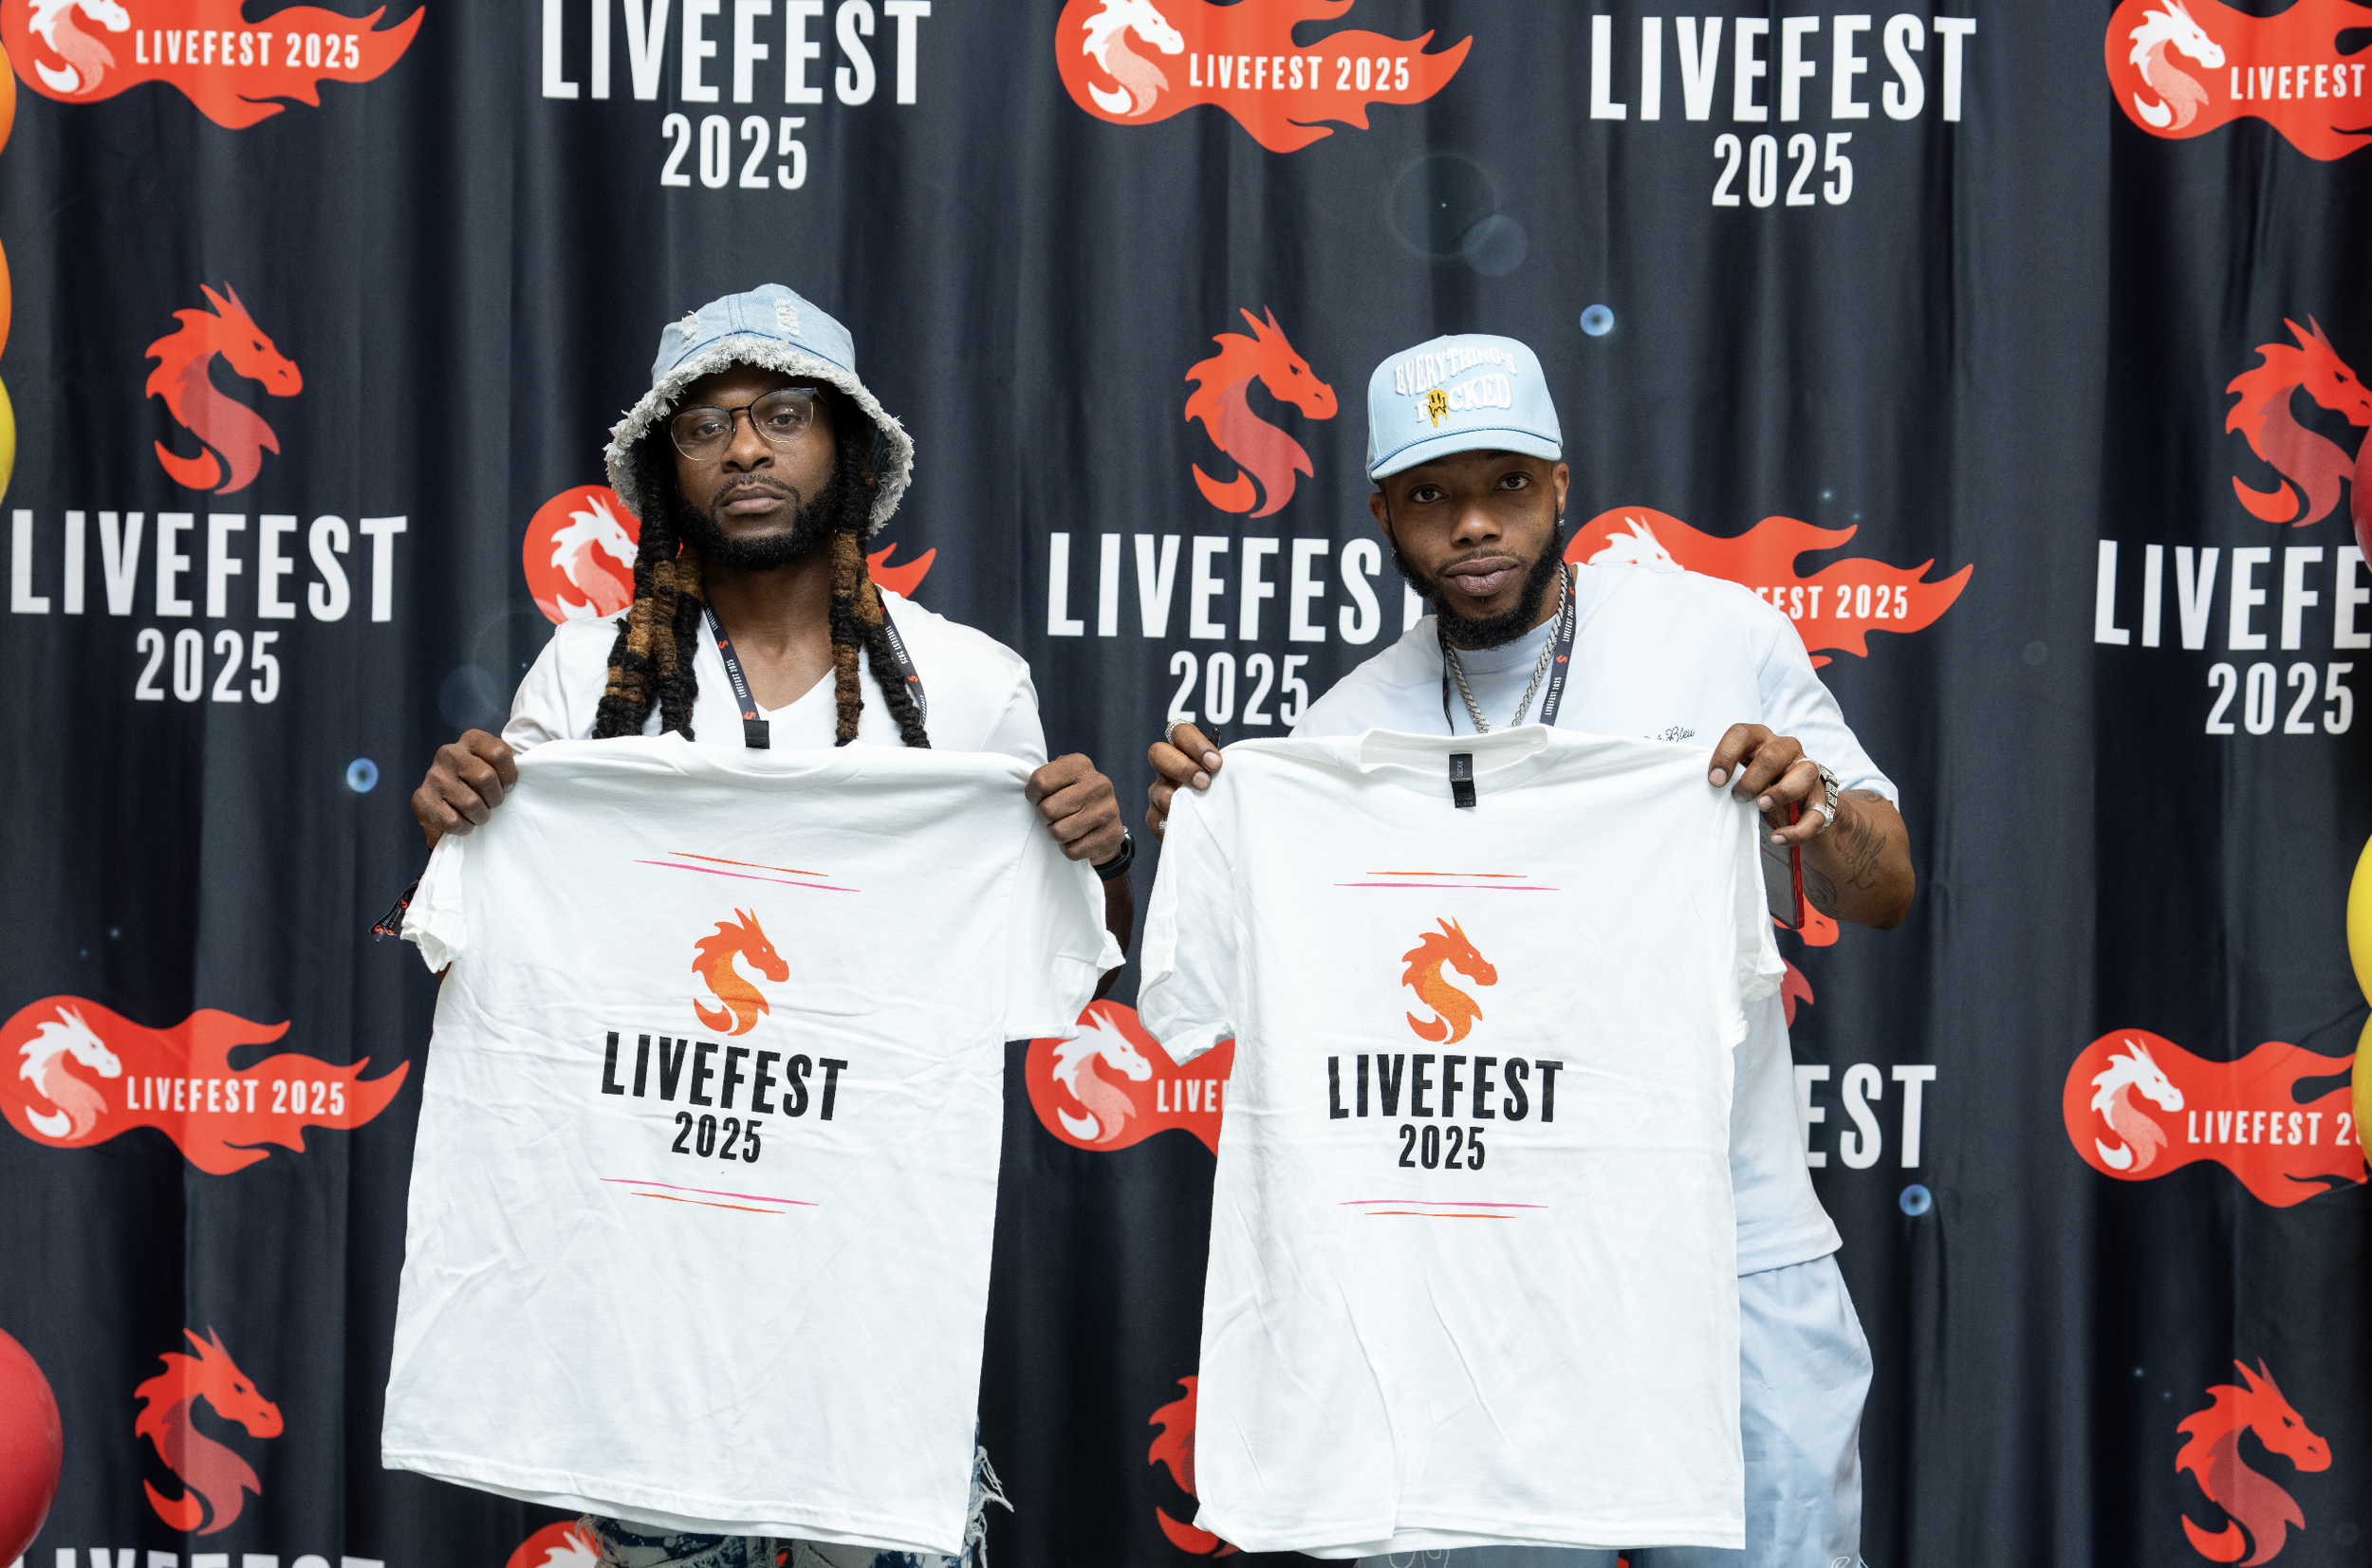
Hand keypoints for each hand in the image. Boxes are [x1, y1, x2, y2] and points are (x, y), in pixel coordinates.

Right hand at [411, 730, 517, 847]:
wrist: (448, 812)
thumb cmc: (481, 789)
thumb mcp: (498, 769)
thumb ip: (510, 765)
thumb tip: (531, 771)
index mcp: (471, 739)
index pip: (500, 753)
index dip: (509, 776)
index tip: (507, 787)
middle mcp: (449, 752)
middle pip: (485, 778)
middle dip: (495, 799)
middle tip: (491, 804)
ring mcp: (433, 775)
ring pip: (471, 803)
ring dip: (480, 816)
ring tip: (476, 814)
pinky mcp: (421, 799)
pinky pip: (454, 821)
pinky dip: (464, 828)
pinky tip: (460, 821)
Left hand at [1029, 753, 1125, 864]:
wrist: (1104, 822)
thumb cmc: (1070, 798)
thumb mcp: (1058, 779)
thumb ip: (1041, 780)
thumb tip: (1025, 792)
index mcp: (1080, 765)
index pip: (1039, 782)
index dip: (1032, 795)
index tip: (1040, 799)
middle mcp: (1098, 784)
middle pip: (1047, 810)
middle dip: (1044, 818)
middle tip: (1053, 817)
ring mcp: (1108, 810)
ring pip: (1059, 833)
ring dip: (1056, 834)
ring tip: (1065, 827)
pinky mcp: (1112, 835)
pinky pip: (1072, 850)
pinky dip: (1069, 849)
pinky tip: (1078, 839)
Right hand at [1146, 722, 1222, 840]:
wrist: (1219, 834)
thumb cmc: (1228, 797)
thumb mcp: (1231, 778)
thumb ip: (1232, 768)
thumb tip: (1247, 764)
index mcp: (1186, 752)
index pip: (1180, 733)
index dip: (1195, 744)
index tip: (1215, 763)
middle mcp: (1169, 769)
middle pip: (1158, 753)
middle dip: (1182, 767)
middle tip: (1204, 782)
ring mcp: (1159, 793)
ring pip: (1157, 788)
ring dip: (1176, 795)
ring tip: (1196, 805)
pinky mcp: (1156, 819)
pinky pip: (1155, 817)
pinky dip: (1171, 819)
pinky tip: (1187, 823)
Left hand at [1706, 723, 1823, 845]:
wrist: (1791, 798)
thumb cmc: (1754, 780)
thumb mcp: (1738, 770)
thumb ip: (1726, 774)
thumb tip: (1704, 787)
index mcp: (1759, 738)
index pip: (1741, 734)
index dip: (1726, 755)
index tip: (1715, 781)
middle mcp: (1785, 749)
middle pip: (1772, 756)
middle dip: (1752, 779)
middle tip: (1737, 797)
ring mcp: (1806, 770)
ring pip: (1804, 773)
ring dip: (1781, 793)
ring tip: (1761, 806)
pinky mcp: (1820, 797)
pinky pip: (1815, 813)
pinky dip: (1797, 830)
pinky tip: (1778, 838)